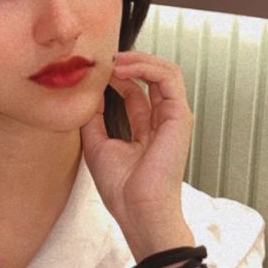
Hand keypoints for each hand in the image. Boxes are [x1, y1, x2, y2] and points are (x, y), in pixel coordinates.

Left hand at [80, 51, 193, 242]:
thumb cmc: (123, 190)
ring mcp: (174, 117)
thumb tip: (88, 93)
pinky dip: (146, 66)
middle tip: (104, 57)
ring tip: (114, 60)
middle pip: (152, 76)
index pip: (135, 90)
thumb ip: (94, 118)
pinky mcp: (179, 116)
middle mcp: (162, 120)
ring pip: (164, 71)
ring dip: (138, 59)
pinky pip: (168, 78)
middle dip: (129, 61)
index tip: (95, 69)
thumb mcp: (97, 145)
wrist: (139, 211)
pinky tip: (123, 69)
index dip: (117, 74)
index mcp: (146, 129)